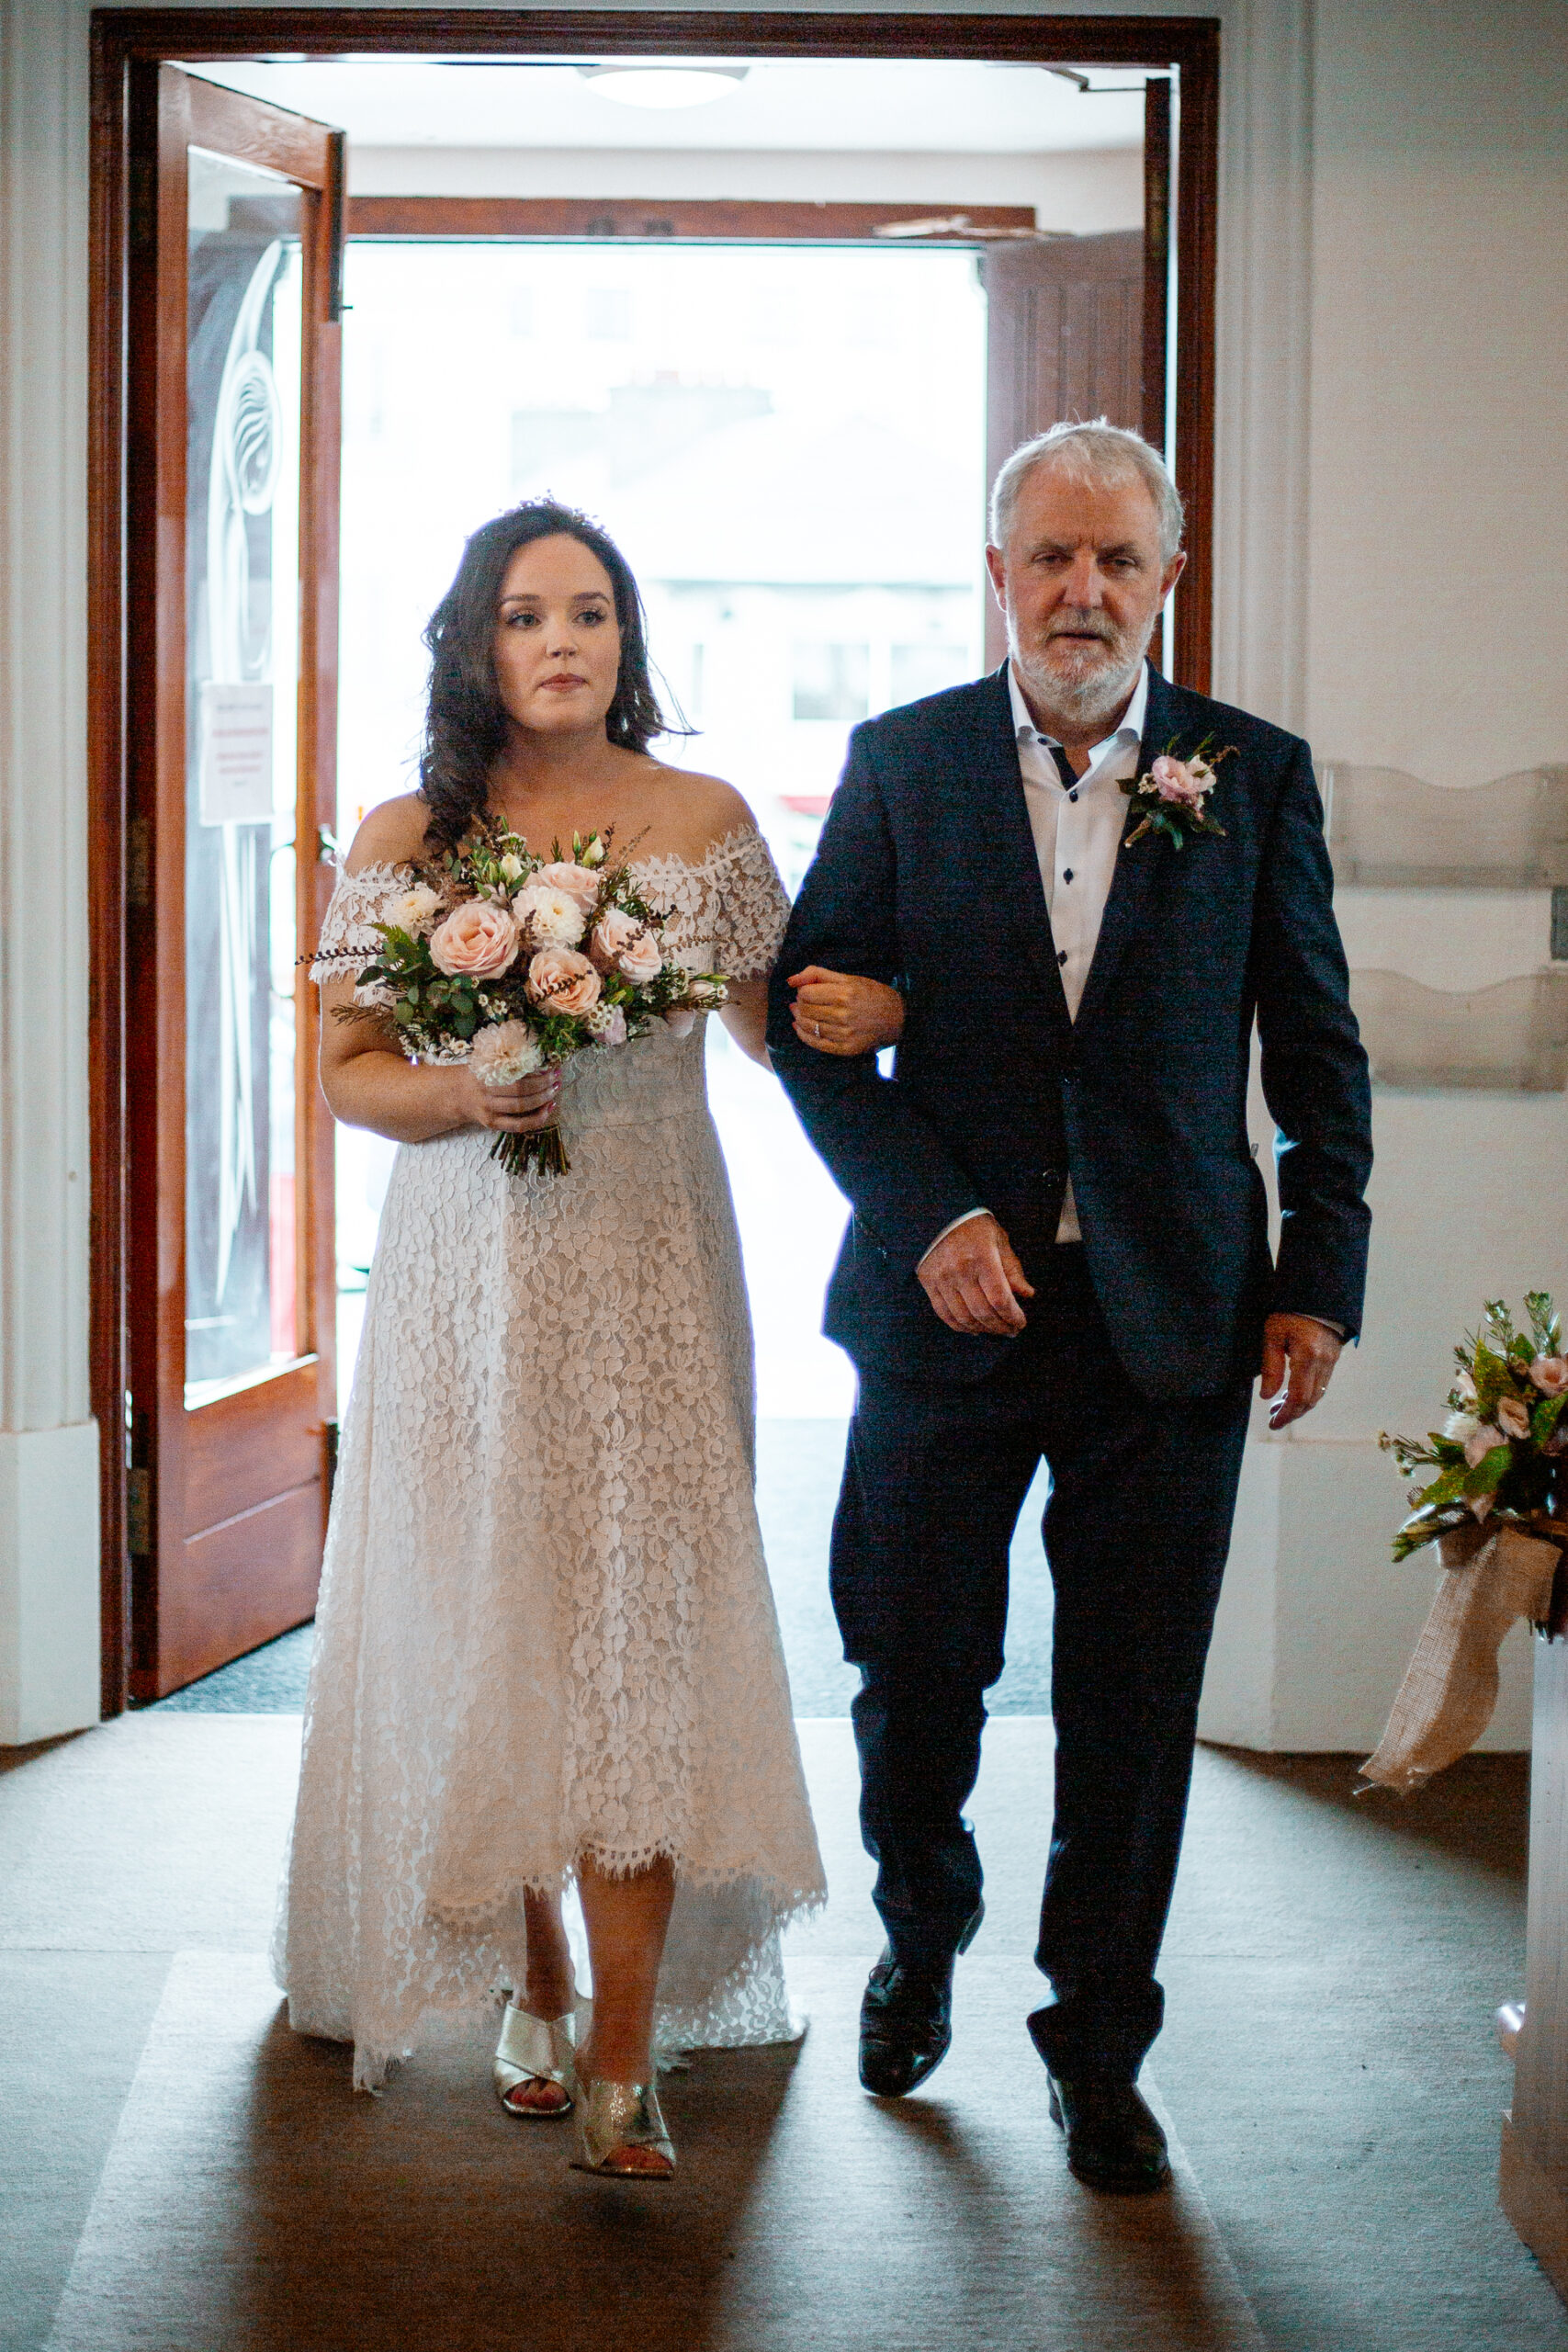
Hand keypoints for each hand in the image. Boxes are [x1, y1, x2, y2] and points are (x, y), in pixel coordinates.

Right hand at [451, 1062, 560, 1135]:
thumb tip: (539, 1065)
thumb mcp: (486, 1062)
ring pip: (522, 1110)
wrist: (456, 1095)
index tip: (551, 1070)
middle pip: (521, 1094)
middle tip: (556, 1080)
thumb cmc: (477, 1074)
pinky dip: (536, 1119)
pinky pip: (519, 1126)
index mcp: (485, 1077)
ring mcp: (490, 1112)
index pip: (517, 1079)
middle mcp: (487, 1096)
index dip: (537, 1077)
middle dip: (543, 1087)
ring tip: (554, 1092)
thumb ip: (507, 1062)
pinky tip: (547, 1110)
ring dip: (543, 1101)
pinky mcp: (493, 1125)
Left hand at [788, 966, 905, 1056]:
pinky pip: (816, 1043)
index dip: (802, 991)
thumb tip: (790, 980)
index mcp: (845, 993)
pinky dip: (804, 1035)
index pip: (805, 993)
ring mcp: (845, 1034)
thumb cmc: (873, 994)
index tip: (808, 991)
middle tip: (804, 1002)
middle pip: (805, 1009)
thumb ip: (818, 974)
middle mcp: (844, 1014)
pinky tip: (801, 1028)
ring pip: (808, 1026)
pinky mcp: (846, 1049)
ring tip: (800, 1013)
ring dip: (799, 1019)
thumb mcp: (849, 978)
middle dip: (799, 1004)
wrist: (898, 1018)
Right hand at [918, 1213, 1035, 1336]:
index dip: (1013, 1317)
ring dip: (983, 1329)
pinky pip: (944, 1314)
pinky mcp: (928, 1282)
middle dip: (1001, 1327)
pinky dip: (960, 1326)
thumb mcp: (999, 1240)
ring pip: (964, 1317)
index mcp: (983, 1257)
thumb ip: (1012, 1269)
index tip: (1021, 1323)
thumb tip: (1027, 1294)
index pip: (1000, 1299)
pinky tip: (974, 1329)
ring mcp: (942, 1278)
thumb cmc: (975, 1226)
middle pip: (983, 1312)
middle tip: (1011, 1331)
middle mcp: (960, 1270)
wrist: (938, 1214)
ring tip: (996, 1330)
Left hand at [1260, 1313, 1342, 1427]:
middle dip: (1292, 1413)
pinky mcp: (1333, 1357)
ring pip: (1318, 1394)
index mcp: (1308, 1356)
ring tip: (1279, 1408)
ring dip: (1299, 1405)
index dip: (1286, 1414)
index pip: (1298, 1396)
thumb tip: (1266, 1396)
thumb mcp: (1273, 1334)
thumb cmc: (1290, 1311)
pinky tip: (1293, 1393)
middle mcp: (1323, 1362)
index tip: (1273, 1423)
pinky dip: (1308, 1393)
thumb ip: (1271, 1366)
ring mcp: (1331, 1360)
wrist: (1317, 1293)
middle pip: (1310, 1400)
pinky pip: (1322, 1383)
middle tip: (1274, 1419)